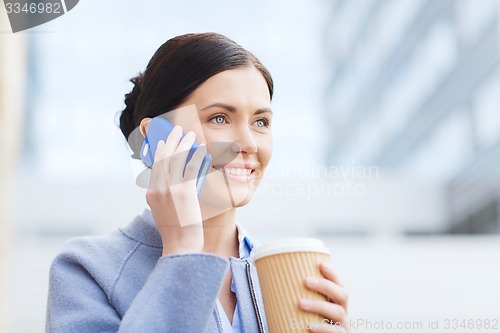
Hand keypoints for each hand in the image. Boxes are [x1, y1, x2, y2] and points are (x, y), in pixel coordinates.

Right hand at [146, 125, 207, 255]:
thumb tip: (172, 183)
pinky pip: (191, 168)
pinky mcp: (184, 192)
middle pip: (164, 158)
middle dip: (171, 141)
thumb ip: (164, 196)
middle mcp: (158, 189)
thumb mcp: (164, 212)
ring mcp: (170, 190)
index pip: (155, 166)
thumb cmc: (176, 232)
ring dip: (184, 144)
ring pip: (176, 160)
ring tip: (190, 134)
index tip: (163, 140)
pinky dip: (197, 156)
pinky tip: (202, 149)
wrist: (180, 246)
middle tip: (176, 129)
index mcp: (151, 194)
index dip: (160, 151)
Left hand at [298, 262, 349, 331]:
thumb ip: (298, 300)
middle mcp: (342, 314)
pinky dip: (323, 328)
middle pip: (343, 295)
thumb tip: (271, 281)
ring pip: (339, 312)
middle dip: (325, 285)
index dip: (333, 274)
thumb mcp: (305, 313)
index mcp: (335, 304)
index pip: (339, 285)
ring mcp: (343, 328)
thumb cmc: (304, 329)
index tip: (320, 264)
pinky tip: (310, 327)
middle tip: (305, 281)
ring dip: (319, 305)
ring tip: (300, 303)